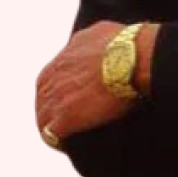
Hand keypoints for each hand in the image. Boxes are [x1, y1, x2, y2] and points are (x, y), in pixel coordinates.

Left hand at [35, 21, 136, 146]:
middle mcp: (50, 79)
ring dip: (57, 127)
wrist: (134, 59)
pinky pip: (52, 136)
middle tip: (78, 119)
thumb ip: (89, 42)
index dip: (65, 92)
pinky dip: (60, 141)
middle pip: (44, 100)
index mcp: (58, 61)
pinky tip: (71, 144)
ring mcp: (54, 100)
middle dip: (58, 109)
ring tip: (72, 136)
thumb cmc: (126, 44)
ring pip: (43, 119)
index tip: (80, 98)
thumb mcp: (100, 32)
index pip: (50, 82)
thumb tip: (96, 45)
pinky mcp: (63, 119)